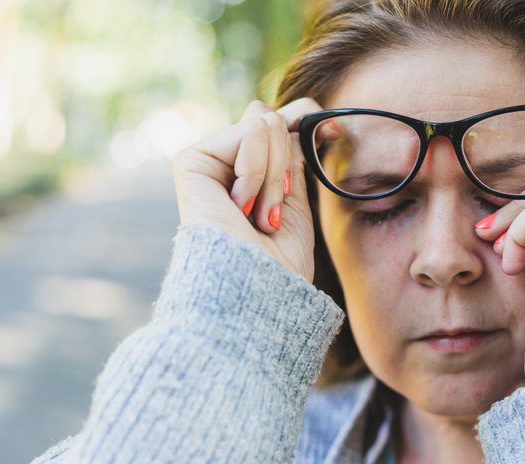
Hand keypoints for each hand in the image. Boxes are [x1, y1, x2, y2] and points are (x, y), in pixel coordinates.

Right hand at [172, 98, 331, 282]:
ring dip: (275, 177)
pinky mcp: (191, 162)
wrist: (257, 290)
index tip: (333, 132)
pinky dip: (258, 173)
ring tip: (260, 216)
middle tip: (275, 211)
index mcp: (248, 173)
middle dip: (287, 165)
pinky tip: (240, 206)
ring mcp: (207, 162)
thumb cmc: (279, 260)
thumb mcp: (295, 198)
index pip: (278, 122)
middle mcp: (225, 164)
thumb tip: (306, 112)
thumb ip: (292, 155)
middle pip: (272, 118)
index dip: (306, 119)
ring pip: (264, 123)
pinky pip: (249, 133)